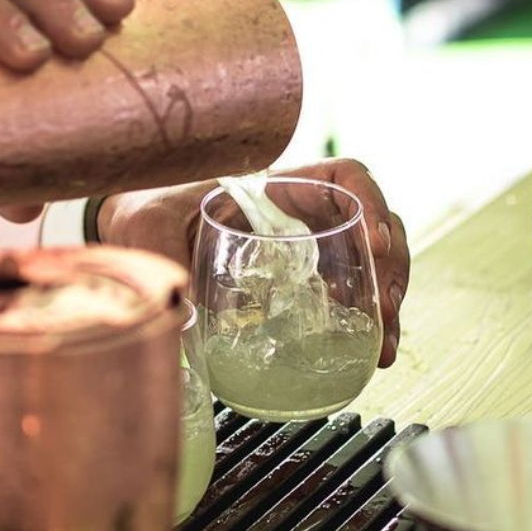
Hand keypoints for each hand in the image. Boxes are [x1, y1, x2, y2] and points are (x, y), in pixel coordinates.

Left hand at [97, 159, 408, 366]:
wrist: (140, 232)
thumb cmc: (149, 213)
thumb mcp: (151, 227)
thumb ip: (162, 257)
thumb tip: (181, 318)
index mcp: (277, 186)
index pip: (345, 176)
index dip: (369, 201)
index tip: (373, 239)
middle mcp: (303, 213)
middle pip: (373, 224)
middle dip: (391, 267)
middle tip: (386, 310)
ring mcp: (309, 246)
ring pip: (370, 264)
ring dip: (387, 302)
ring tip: (384, 346)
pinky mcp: (303, 280)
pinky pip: (349, 293)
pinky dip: (365, 321)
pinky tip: (368, 354)